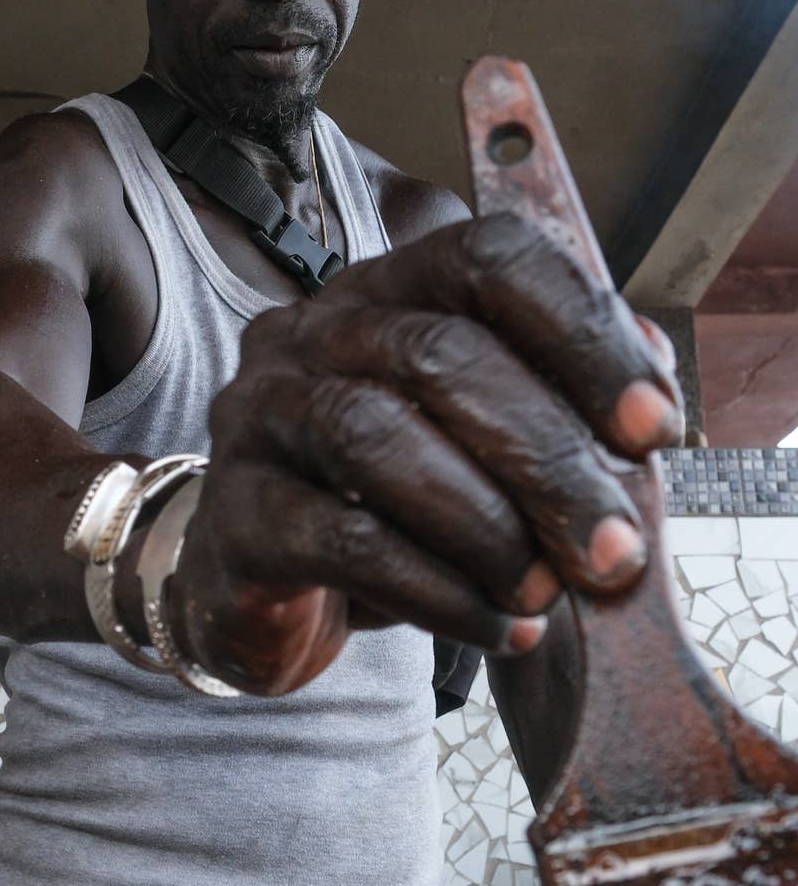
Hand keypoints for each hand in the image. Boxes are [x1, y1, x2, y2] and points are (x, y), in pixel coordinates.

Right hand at [168, 214, 682, 693]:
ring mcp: (257, 416)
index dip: (581, 335)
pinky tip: (494, 627)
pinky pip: (336, 538)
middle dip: (545, 457)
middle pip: (434, 354)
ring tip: (544, 592)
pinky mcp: (232, 513)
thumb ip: (561, 401)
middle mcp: (309, 334)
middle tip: (613, 548)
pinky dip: (434, 590)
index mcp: (383, 291)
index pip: (485, 259)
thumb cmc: (386, 504)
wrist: (263, 591)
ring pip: (372, 436)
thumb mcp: (479, 444)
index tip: (654, 430)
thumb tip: (652, 390)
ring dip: (484, 524)